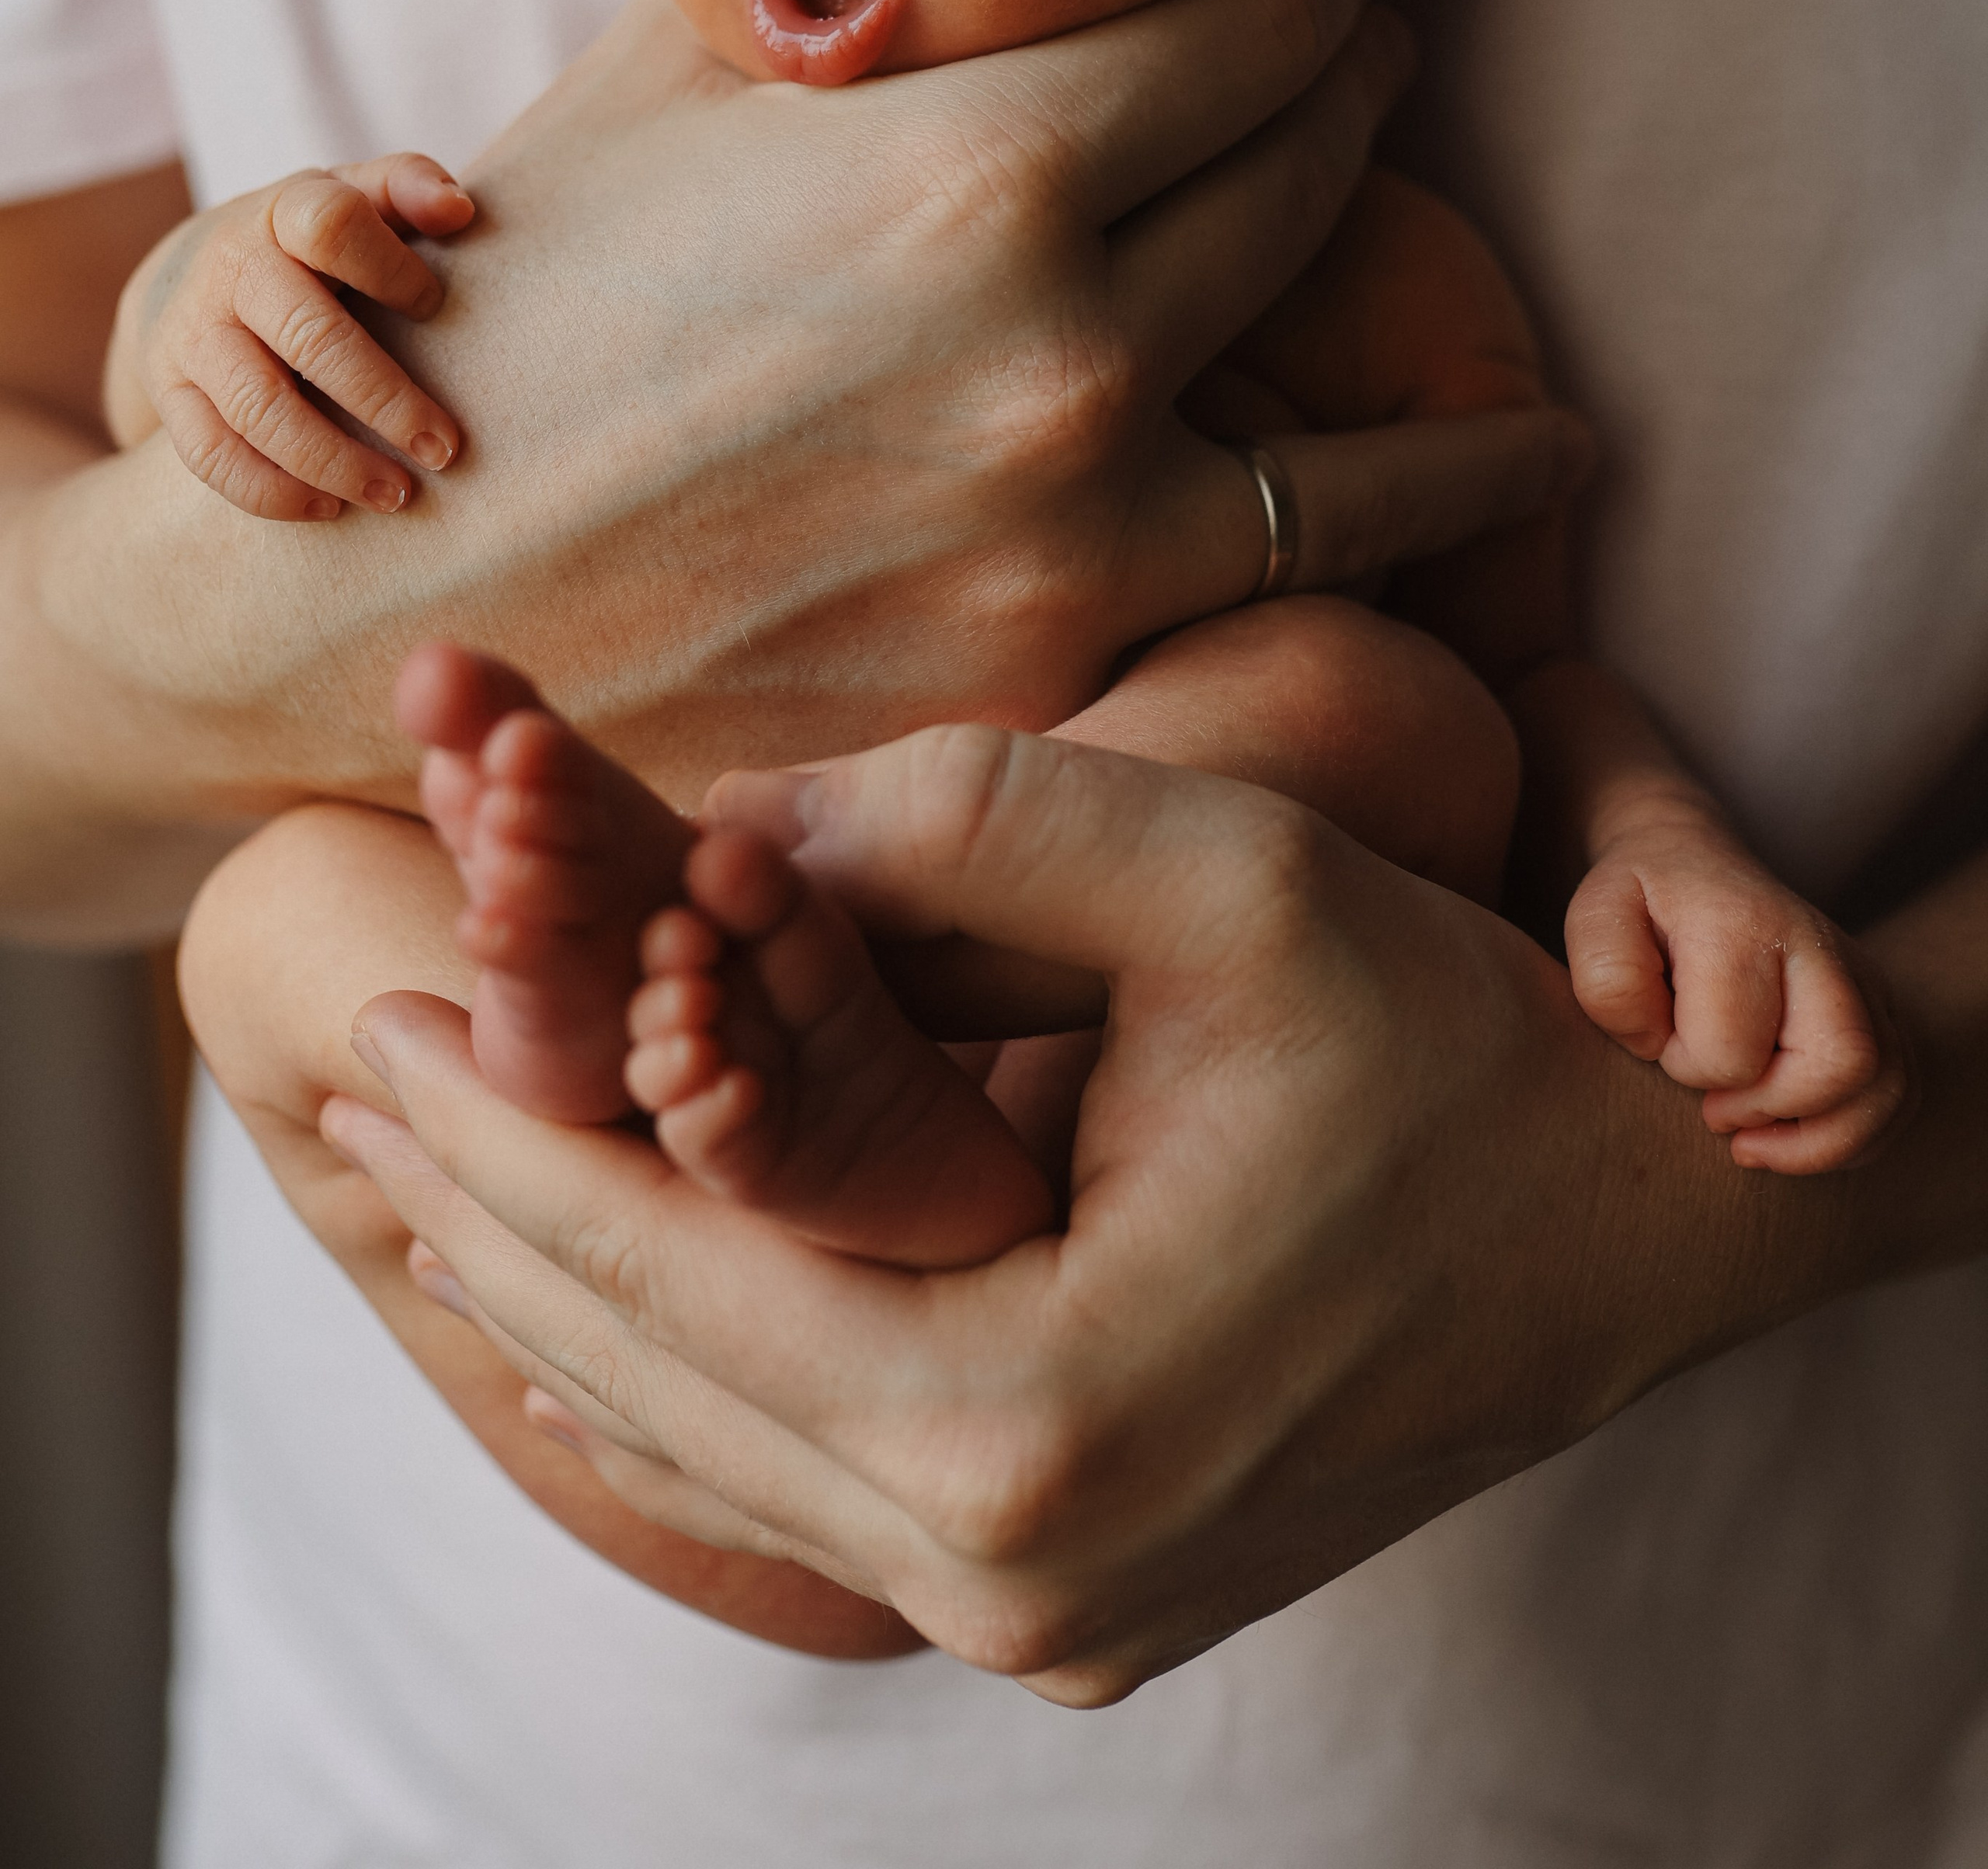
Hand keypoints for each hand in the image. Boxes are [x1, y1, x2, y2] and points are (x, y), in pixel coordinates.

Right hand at [29, 0, 1586, 876]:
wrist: (380, 595)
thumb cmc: (509, 314)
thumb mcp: (669, 91)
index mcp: (978, 163)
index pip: (1251, 23)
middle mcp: (1065, 349)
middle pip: (1312, 180)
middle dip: (1352, 103)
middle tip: (1371, 77)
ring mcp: (1075, 540)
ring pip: (1362, 444)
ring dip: (1458, 400)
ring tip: (1536, 409)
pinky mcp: (1053, 685)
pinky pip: (1269, 612)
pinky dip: (1364, 574)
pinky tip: (1442, 566)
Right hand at [105, 153, 472, 517]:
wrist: (184, 275)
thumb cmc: (305, 242)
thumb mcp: (350, 196)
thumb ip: (408, 187)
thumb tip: (459, 210)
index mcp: (282, 212)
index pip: (331, 226)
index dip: (390, 267)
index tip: (434, 306)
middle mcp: (229, 271)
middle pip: (308, 336)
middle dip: (384, 399)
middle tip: (445, 448)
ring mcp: (193, 336)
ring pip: (258, 409)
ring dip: (334, 460)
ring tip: (398, 493)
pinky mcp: (170, 396)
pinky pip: (212, 456)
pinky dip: (273, 492)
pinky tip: (331, 508)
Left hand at [319, 722, 1898, 1701]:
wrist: (1640, 1215)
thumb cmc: (1451, 1033)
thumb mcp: (1222, 872)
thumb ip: (960, 823)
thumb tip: (726, 841)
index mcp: (1029, 1422)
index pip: (668, 1272)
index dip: (502, 1138)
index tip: (370, 1024)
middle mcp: (1013, 1575)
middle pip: (664, 1378)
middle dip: (497, 1219)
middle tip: (359, 1082)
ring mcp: (1046, 1612)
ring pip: (723, 1449)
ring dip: (576, 1296)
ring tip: (443, 1171)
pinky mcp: (1077, 1593)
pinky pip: (814, 1482)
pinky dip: (697, 1370)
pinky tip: (612, 1297)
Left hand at [1517, 662, 1912, 1173]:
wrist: (1692, 862)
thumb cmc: (1642, 901)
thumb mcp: (1596, 917)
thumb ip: (1608, 981)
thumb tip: (1660, 1043)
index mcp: (1746, 924)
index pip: (1734, 1046)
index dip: (1689, 1066)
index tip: (1664, 1046)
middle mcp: (1821, 948)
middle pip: (1845, 1062)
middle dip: (1774, 1111)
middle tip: (1714, 1109)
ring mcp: (1863, 977)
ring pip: (1888, 1088)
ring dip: (1820, 1139)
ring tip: (1754, 1138)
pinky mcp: (1881, 1008)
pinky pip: (1899, 1094)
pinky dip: (1852, 1135)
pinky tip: (1790, 1134)